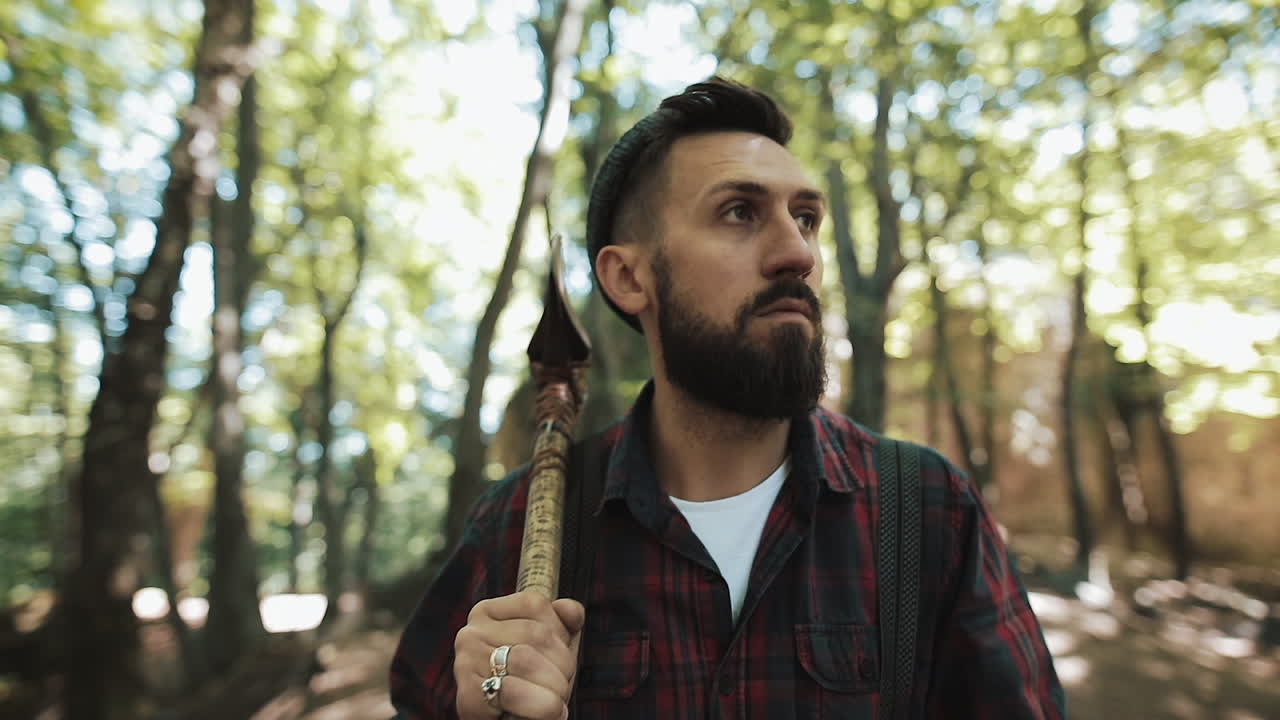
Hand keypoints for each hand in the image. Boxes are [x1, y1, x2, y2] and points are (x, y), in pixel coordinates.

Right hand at [453, 591, 585, 719]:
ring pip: (525, 659)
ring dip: (553, 687)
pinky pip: (512, 692)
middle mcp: (470, 632)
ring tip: (555, 702)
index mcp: (488, 613)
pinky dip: (538, 706)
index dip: (560, 632)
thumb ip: (564, 624)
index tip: (559, 658)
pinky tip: (542, 712)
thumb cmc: (531, 687)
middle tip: (562, 687)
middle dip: (562, 664)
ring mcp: (465, 662)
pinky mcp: (466, 695)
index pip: (535, 603)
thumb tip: (571, 609)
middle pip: (535, 633)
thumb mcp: (552, 650)